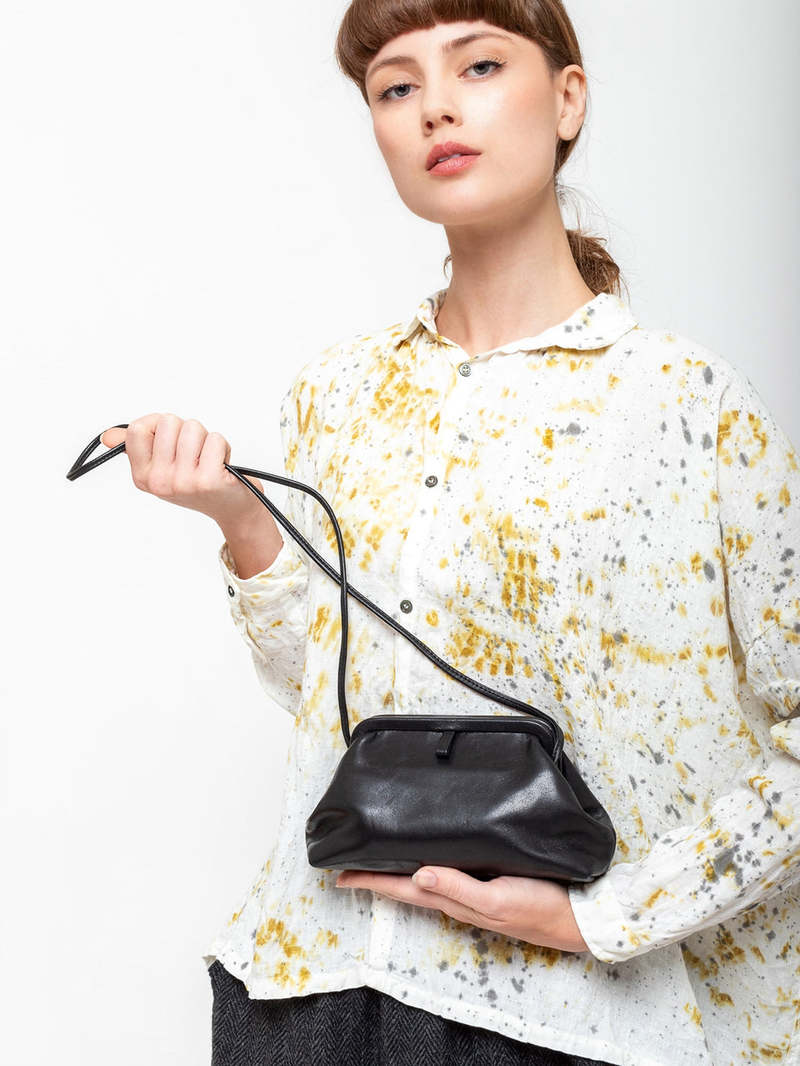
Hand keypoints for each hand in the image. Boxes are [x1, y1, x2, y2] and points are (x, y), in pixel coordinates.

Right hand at [99, 413, 265, 526]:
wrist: (231, 510)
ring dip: (206, 438)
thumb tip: (108, 436)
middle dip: (186, 430)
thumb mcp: (163, 468)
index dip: (157, 424)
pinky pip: (216, 440)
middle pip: (168, 422)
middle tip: (194, 454)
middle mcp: (159, 481)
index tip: (170, 438)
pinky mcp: (209, 480)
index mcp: (142, 476)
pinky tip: (221, 465)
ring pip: (193, 428)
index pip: (137, 428)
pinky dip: (223, 447)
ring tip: (208, 459)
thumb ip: (137, 448)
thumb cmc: (198, 482)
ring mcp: (183, 482)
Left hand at [335, 866, 589, 953]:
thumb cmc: (541, 908)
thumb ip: (459, 888)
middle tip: (350, 864)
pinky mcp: (490, 883)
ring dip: (400, 872)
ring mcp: (474, 892)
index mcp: (456, 900)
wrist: (580, 918)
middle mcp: (459, 897)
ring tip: (379, 860)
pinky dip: (430, 866)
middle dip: (378, 875)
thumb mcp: (498, 900)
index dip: (372, 880)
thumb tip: (418, 874)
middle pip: (409, 884)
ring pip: (427, 879)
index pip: (404, 888)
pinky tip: (429, 857)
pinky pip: (450, 874)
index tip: (341, 874)